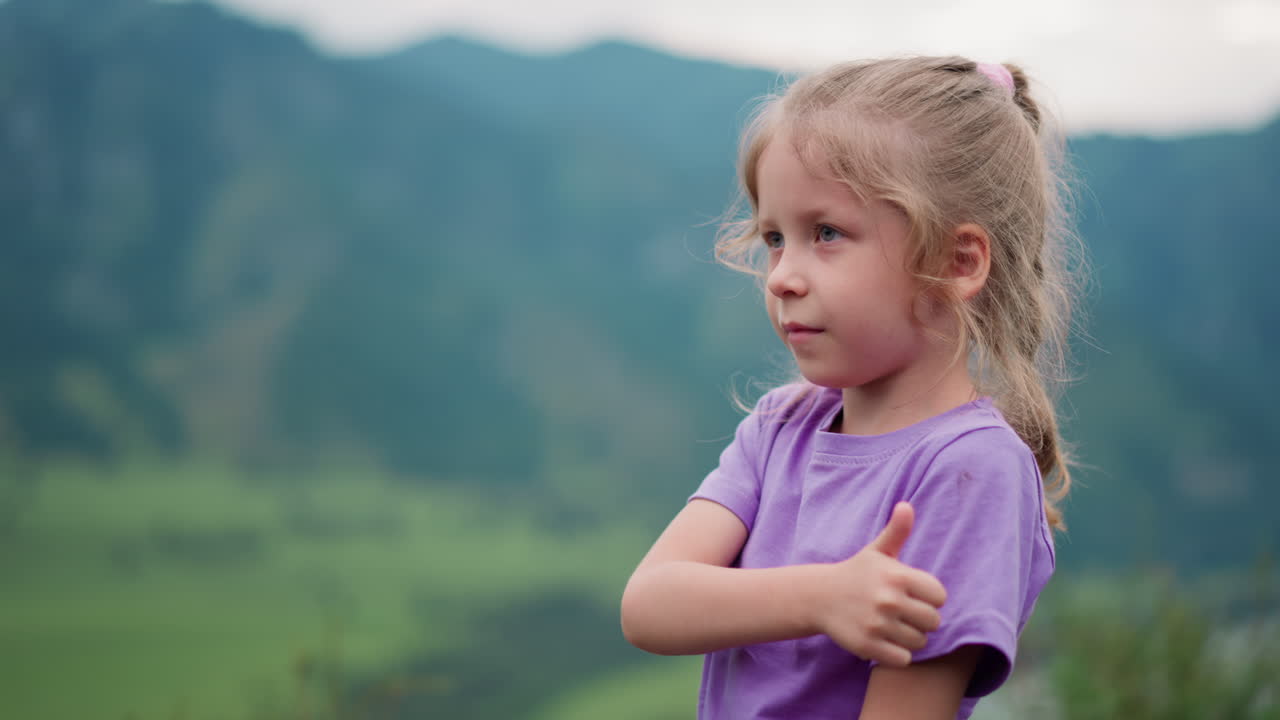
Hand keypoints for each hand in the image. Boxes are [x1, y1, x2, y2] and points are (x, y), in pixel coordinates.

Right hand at [813, 502, 946, 666]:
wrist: (819, 597)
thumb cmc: (856, 573)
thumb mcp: (877, 551)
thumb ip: (896, 531)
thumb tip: (906, 506)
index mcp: (897, 576)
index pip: (940, 596)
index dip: (929, 597)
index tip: (913, 595)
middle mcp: (889, 600)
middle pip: (933, 621)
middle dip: (921, 619)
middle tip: (903, 613)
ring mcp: (878, 625)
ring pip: (919, 642)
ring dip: (909, 637)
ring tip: (893, 626)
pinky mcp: (868, 646)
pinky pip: (904, 659)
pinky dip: (897, 654)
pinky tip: (885, 641)